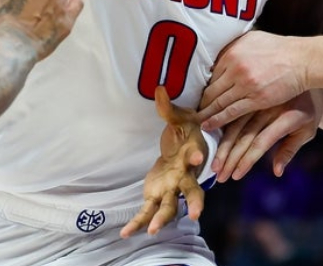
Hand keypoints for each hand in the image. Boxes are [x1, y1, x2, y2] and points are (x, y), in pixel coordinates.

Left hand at [120, 86, 207, 238]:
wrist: (185, 150)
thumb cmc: (185, 131)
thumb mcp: (178, 117)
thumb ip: (166, 107)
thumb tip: (158, 88)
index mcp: (190, 155)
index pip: (195, 156)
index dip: (197, 156)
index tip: (197, 157)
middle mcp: (185, 176)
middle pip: (193, 191)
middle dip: (195, 202)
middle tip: (197, 214)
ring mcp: (172, 190)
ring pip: (171, 208)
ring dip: (162, 219)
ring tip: (152, 230)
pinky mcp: (158, 196)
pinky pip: (148, 212)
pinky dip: (137, 223)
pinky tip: (125, 234)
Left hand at [197, 31, 307, 131]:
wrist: (302, 59)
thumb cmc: (279, 48)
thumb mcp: (253, 39)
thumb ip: (235, 47)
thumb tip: (220, 53)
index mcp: (232, 52)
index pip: (211, 73)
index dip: (203, 86)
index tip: (197, 94)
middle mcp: (235, 68)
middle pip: (211, 88)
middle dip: (201, 102)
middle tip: (191, 111)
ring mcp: (245, 84)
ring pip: (219, 101)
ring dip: (206, 113)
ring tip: (196, 121)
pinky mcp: (256, 99)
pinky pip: (231, 111)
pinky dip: (218, 119)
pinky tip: (208, 125)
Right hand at [209, 92, 320, 181]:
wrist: (309, 67)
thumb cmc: (310, 105)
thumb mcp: (308, 129)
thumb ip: (290, 149)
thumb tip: (276, 172)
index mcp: (286, 119)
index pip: (261, 144)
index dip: (247, 161)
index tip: (235, 176)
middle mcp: (269, 108)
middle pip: (242, 135)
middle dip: (226, 155)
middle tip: (216, 172)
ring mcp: (258, 95)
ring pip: (232, 120)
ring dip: (218, 139)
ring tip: (209, 154)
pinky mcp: (250, 85)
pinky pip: (229, 101)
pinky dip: (218, 115)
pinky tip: (207, 126)